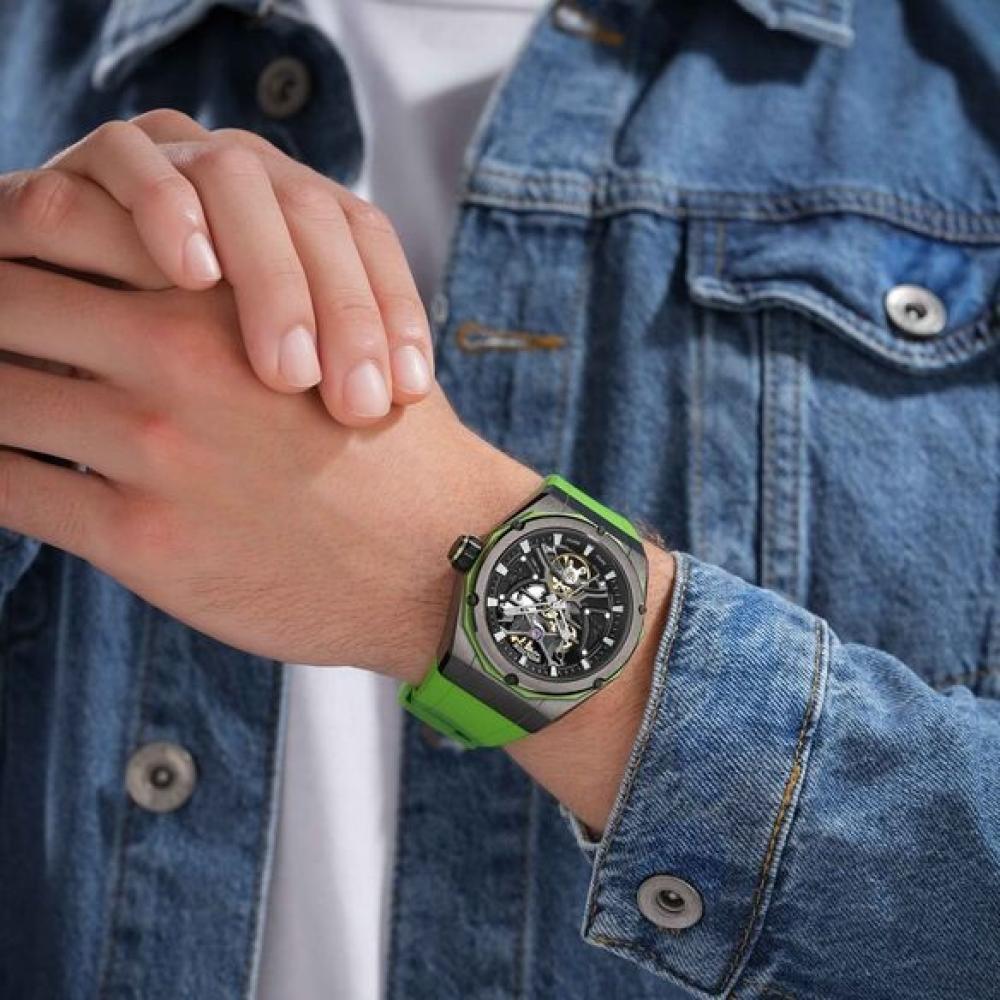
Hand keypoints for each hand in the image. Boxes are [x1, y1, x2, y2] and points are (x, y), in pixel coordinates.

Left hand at [0, 262, 534, 676]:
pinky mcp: (141, 542)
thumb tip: (164, 278)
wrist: (435, 557)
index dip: (9, 225)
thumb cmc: (391, 446)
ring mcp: (154, 451)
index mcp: (225, 295)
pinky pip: (10, 491)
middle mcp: (178, 358)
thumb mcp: (339, 332)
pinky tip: (2, 469)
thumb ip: (248, 295)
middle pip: (7, 296)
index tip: (4, 252)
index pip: (64, 215)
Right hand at [2, 109, 433, 423]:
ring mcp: (177, 156)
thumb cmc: (183, 362)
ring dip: (270, 275)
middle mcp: (249, 174)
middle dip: (346, 313)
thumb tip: (397, 410)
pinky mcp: (96, 159)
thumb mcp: (257, 371)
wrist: (71, 320)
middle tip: (354, 405)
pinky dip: (165, 209)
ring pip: (239, 181)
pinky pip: (130, 161)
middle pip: (316, 216)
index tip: (403, 396)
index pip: (367, 241)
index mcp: (300, 210)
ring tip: (287, 371)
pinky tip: (192, 276)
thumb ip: (318, 371)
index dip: (396, 311)